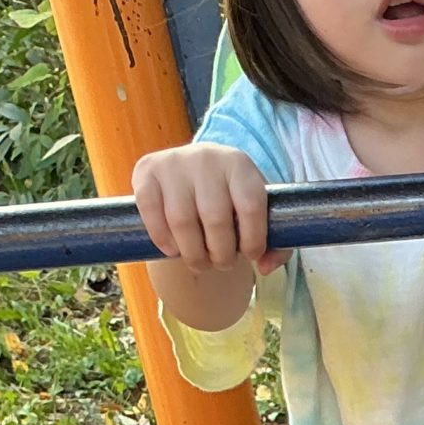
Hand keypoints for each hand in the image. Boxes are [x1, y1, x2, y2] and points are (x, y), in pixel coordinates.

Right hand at [133, 143, 289, 274]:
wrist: (193, 173)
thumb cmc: (232, 200)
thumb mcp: (261, 214)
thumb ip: (277, 245)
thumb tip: (265, 267)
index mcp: (240, 164)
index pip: (251, 206)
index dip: (253, 240)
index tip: (250, 255)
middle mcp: (207, 157)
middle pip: (215, 219)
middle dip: (221, 254)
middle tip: (222, 263)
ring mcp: (173, 161)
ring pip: (182, 221)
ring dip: (193, 254)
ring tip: (200, 262)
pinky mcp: (146, 170)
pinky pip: (150, 211)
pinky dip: (162, 239)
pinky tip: (173, 250)